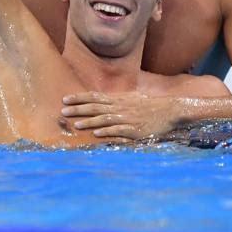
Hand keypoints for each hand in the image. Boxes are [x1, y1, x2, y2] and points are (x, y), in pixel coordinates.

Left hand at [61, 91, 178, 140]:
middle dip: (78, 109)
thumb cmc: (149, 106)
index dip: (79, 97)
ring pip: (105, 119)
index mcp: (118, 99)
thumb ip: (115, 100)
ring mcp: (127, 118)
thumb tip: (100, 100)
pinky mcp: (134, 130)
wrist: (169, 110)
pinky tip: (97, 134)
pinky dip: (107, 132)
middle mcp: (120, 107)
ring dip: (90, 121)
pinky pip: (118, 130)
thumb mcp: (130, 98)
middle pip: (95, 107)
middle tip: (62, 111)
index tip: (65, 99)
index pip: (94, 96)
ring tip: (76, 124)